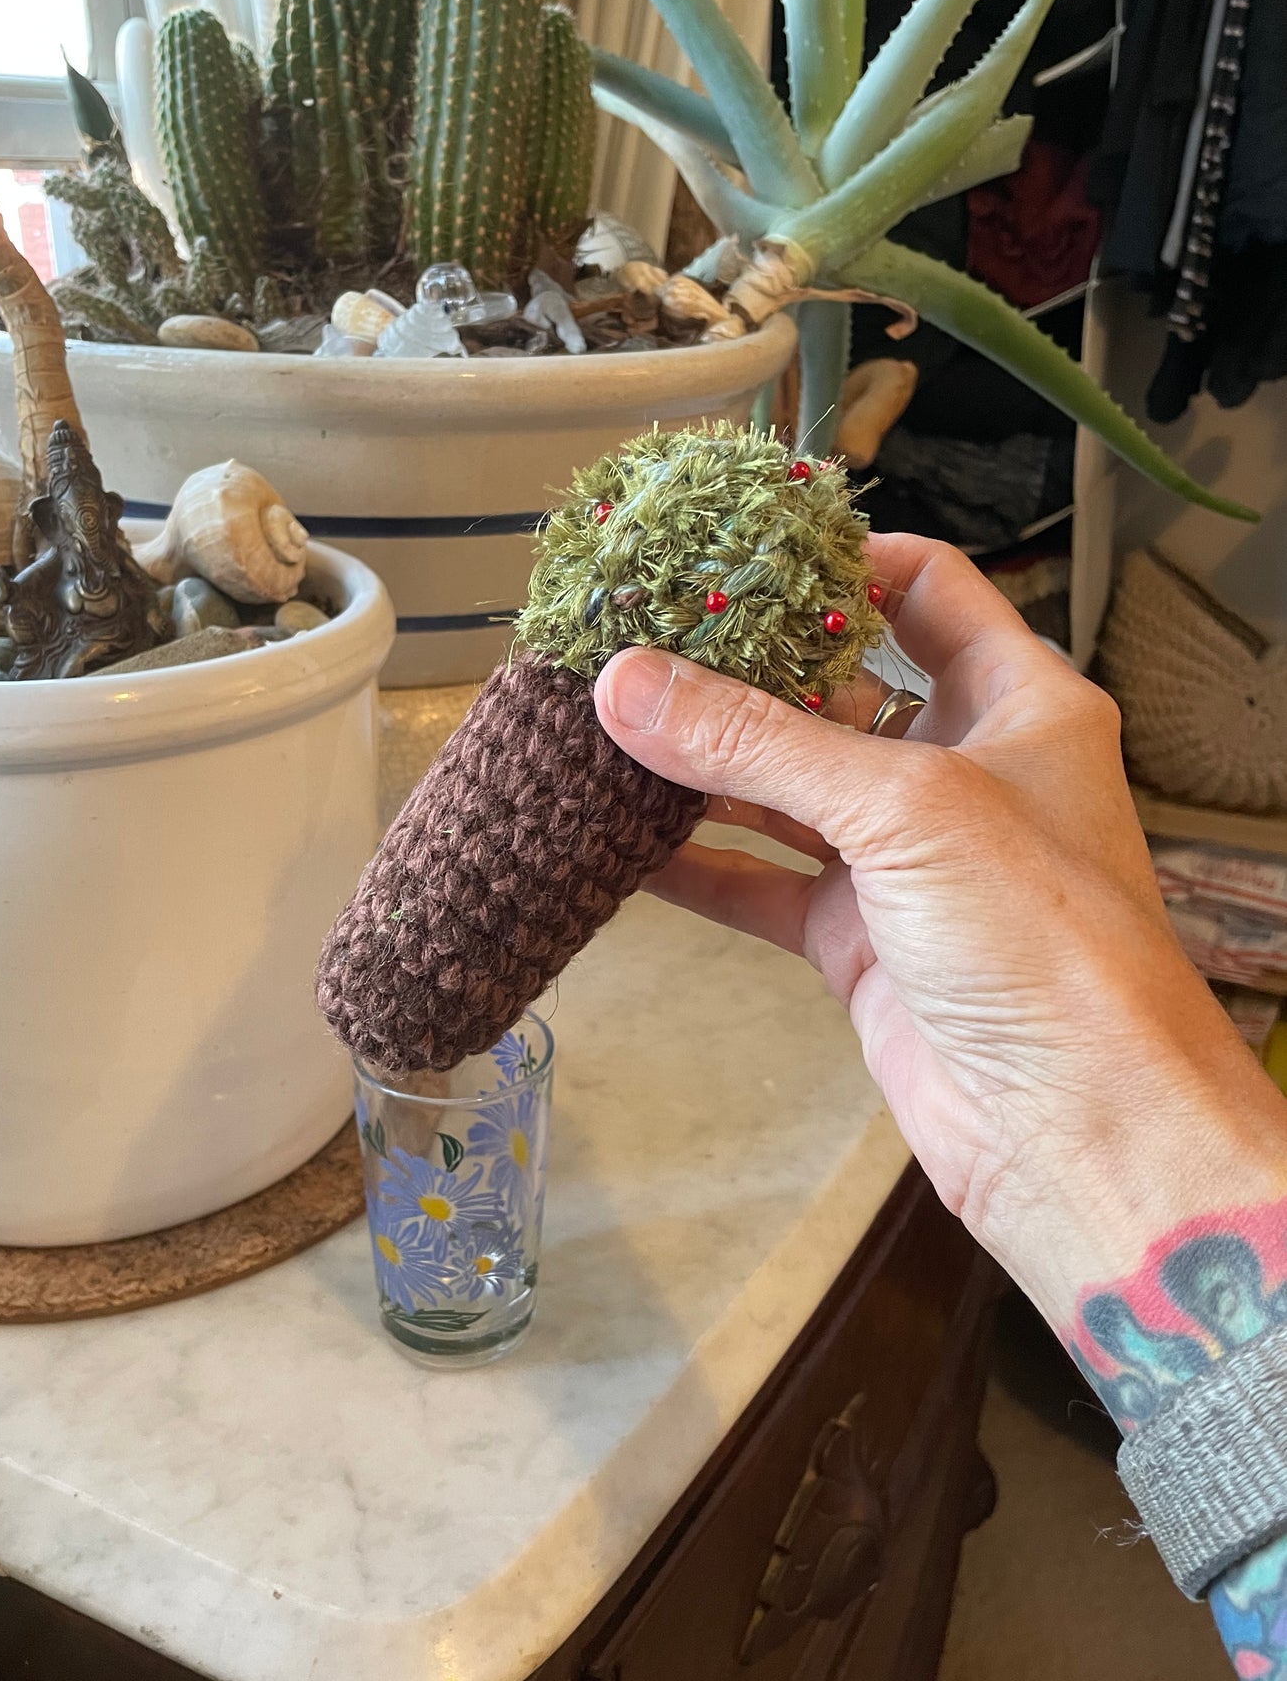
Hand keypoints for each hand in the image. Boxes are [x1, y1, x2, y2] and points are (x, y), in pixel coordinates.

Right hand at [594, 534, 1286, 1321]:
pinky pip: (763, 882)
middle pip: (836, 689)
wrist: (1075, 1127)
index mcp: (1016, 703)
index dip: (838, 562)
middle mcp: (962, 769)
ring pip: (788, 788)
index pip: (925, 590)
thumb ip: (756, 743)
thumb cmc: (1042, 941)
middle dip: (741, 669)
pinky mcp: (860, 939)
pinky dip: (698, 864)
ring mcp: (906, 859)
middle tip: (635, 638)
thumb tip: (624, 682)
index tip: (732, 554)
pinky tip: (621, 841)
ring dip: (704, 766)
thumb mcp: (902, 808)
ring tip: (604, 727)